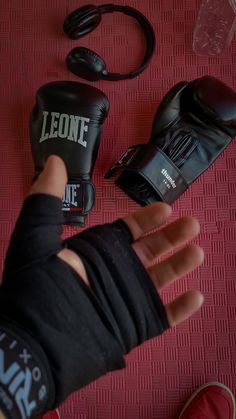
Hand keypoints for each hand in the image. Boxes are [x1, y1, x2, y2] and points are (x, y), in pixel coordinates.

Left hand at [30, 155, 203, 326]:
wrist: (35, 341)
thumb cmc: (35, 286)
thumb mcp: (35, 236)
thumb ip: (46, 198)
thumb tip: (54, 161)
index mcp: (95, 252)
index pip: (127, 232)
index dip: (147, 219)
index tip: (166, 208)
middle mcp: (114, 274)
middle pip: (150, 251)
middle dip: (172, 236)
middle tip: (193, 224)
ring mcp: (126, 300)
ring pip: (161, 279)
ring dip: (181, 265)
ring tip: (198, 252)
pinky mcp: (134, 327)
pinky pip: (164, 317)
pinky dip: (182, 309)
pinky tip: (197, 295)